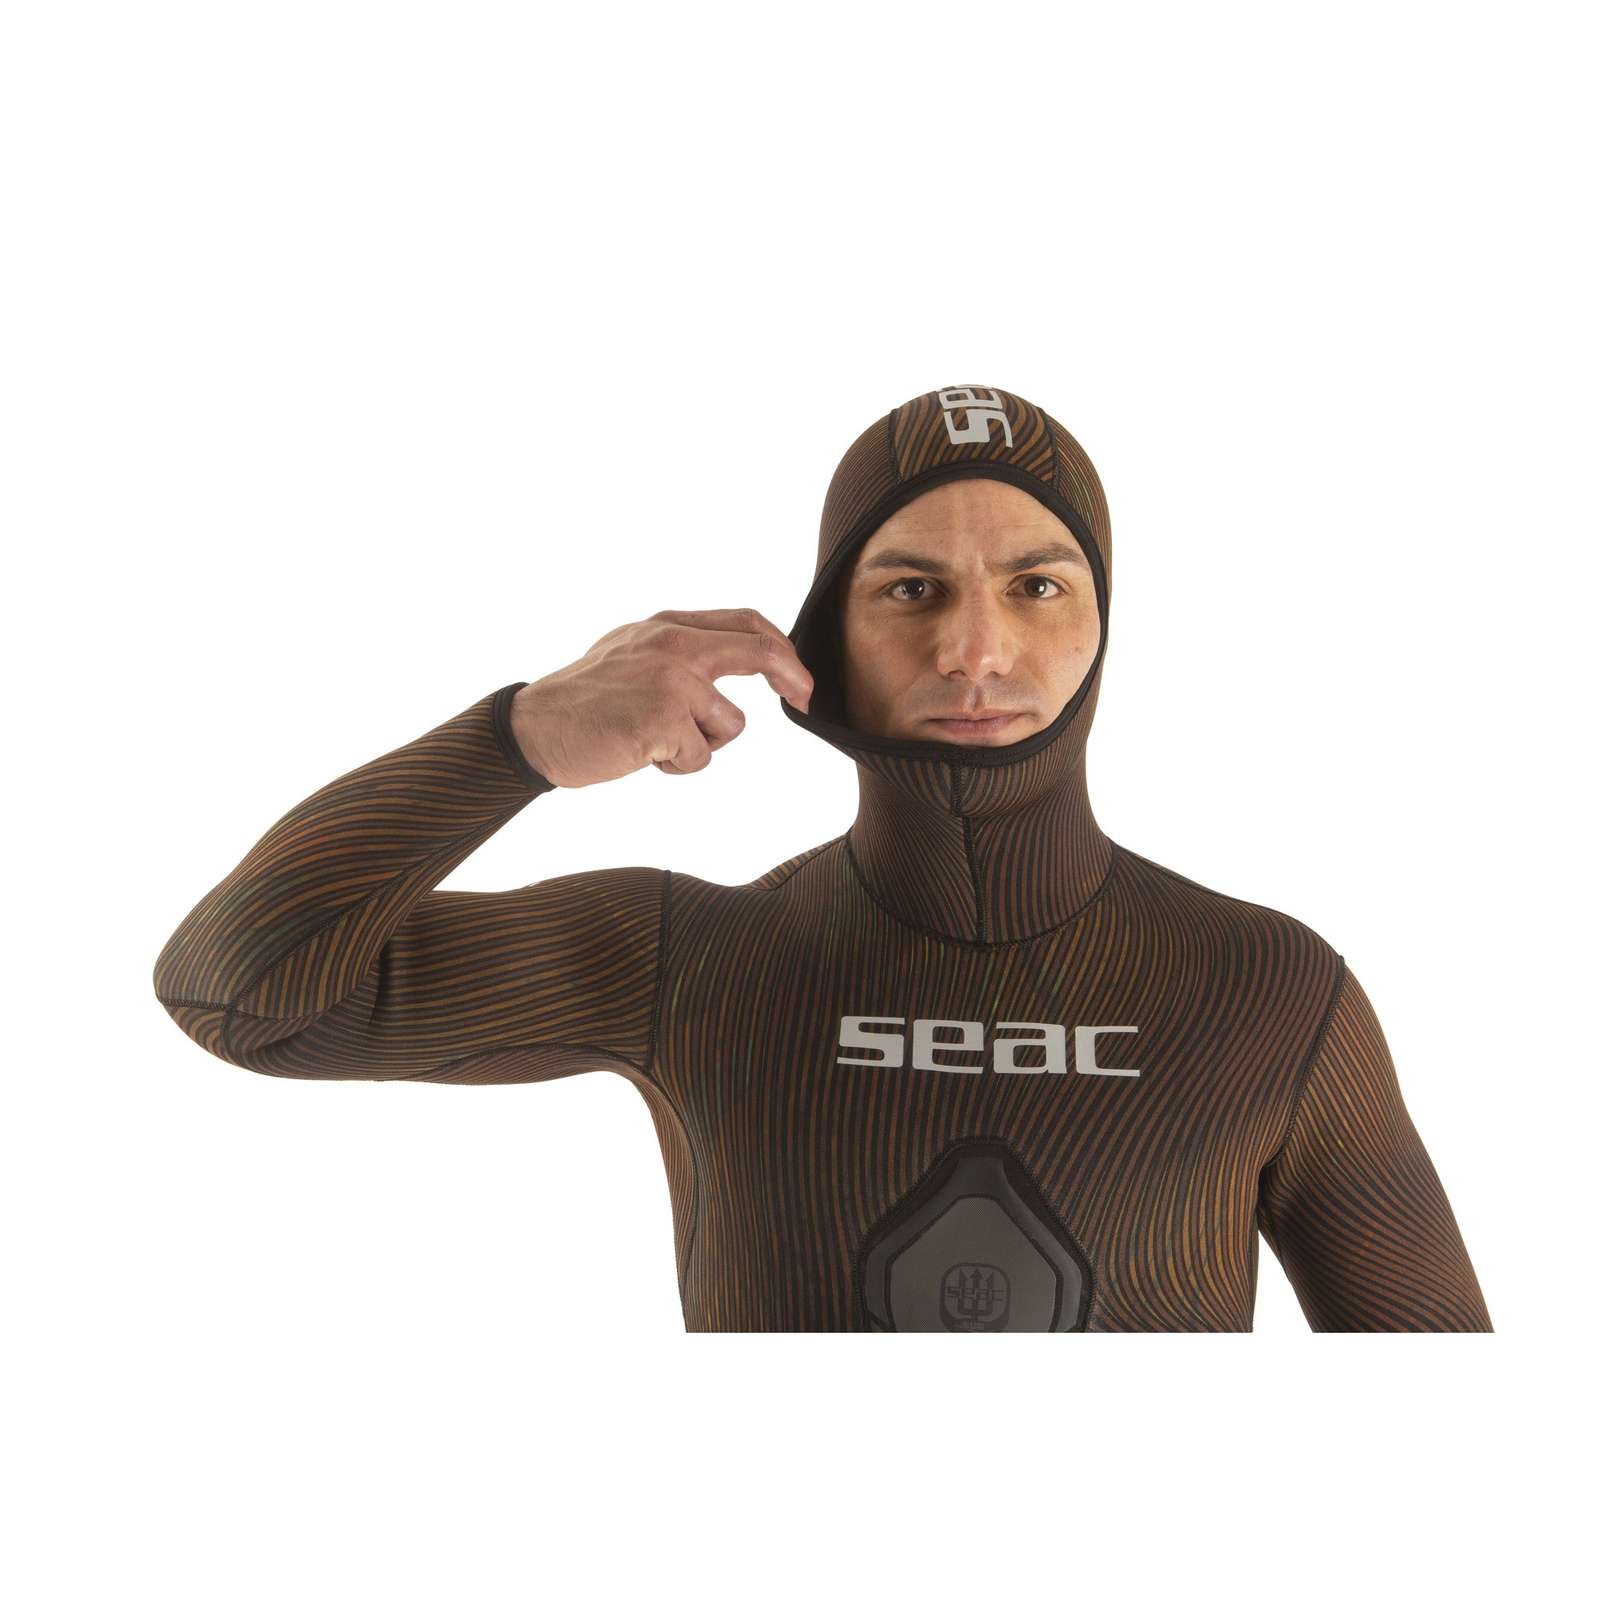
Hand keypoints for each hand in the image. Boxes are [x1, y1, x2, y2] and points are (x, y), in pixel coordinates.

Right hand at [509, 608, 814, 786]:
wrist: (535, 728)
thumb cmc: (585, 700)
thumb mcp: (631, 652)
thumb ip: (679, 650)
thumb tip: (732, 657)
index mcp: (666, 625)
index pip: (743, 622)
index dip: (781, 646)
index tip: (797, 674)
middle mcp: (672, 644)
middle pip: (758, 652)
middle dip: (793, 676)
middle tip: (806, 698)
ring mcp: (670, 680)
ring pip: (730, 724)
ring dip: (701, 745)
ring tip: (656, 742)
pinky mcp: (664, 720)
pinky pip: (700, 757)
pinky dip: (676, 767)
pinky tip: (641, 755)